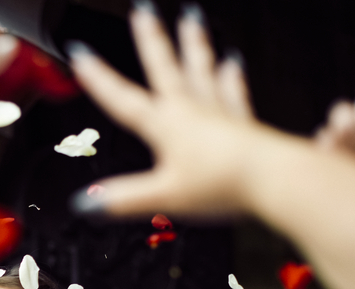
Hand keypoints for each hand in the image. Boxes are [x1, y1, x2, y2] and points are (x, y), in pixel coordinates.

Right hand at [68, 3, 264, 218]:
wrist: (271, 177)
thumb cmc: (222, 183)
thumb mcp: (163, 196)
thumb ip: (123, 198)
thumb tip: (88, 203)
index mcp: (166, 125)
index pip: (123, 99)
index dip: (99, 79)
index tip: (82, 54)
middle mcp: (191, 110)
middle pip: (166, 67)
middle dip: (152, 39)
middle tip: (143, 11)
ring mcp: (218, 112)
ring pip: (201, 69)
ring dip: (193, 43)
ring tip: (190, 19)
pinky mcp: (243, 121)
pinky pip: (234, 91)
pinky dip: (232, 75)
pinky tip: (233, 62)